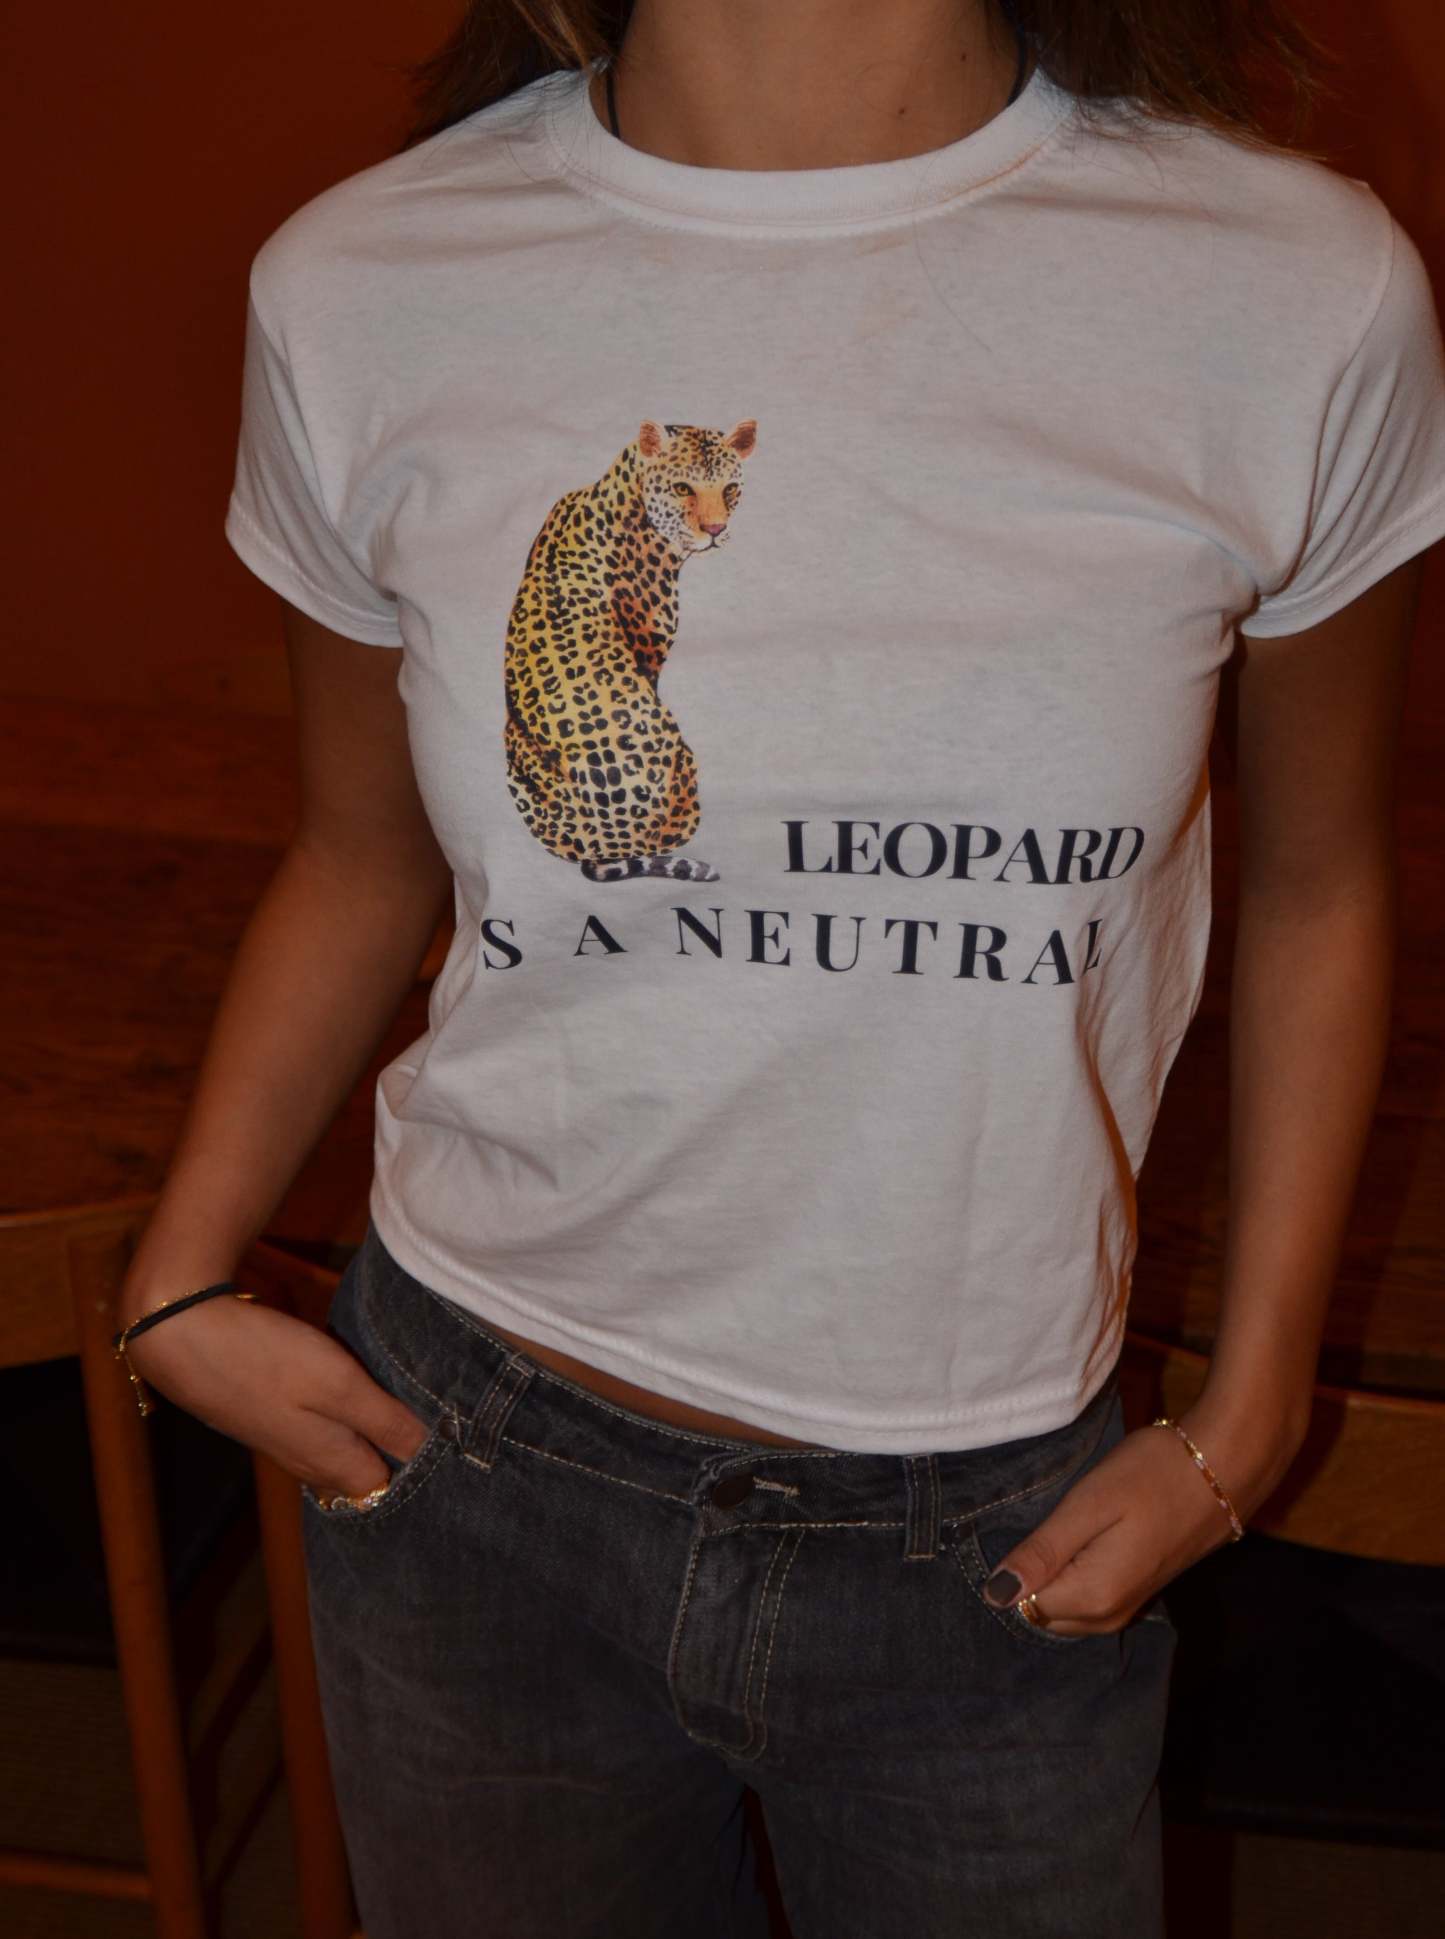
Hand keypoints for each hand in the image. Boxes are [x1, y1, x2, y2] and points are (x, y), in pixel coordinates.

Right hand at [118, 1291, 430, 1501]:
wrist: (182, 1336)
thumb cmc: (267, 1359)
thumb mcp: (338, 1385)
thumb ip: (384, 1421)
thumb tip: (431, 1453)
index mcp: (330, 1462)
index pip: (386, 1487)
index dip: (417, 1468)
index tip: (447, 1440)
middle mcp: (307, 1461)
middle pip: (361, 1473)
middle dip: (395, 1455)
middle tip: (430, 1420)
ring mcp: (282, 1440)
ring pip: (338, 1449)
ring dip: (367, 1432)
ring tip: (399, 1405)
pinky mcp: (266, 1415)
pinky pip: (316, 1428)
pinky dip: (339, 1415)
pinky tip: (349, 1390)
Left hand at [980, 1405, 1301, 1635]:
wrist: (1224, 1468)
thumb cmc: (1153, 1475)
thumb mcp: (1089, 1504)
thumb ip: (1043, 1553)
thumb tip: (995, 1595)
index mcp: (1094, 1597)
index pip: (1024, 1602)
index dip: (1017, 1565)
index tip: (1035, 1525)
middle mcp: (1110, 1615)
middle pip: (1043, 1611)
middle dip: (1034, 1574)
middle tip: (1053, 1520)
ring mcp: (1128, 1606)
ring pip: (1065, 1607)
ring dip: (1055, 1573)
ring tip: (1072, 1522)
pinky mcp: (1139, 1590)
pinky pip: (1088, 1598)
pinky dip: (1075, 1574)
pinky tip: (1086, 1535)